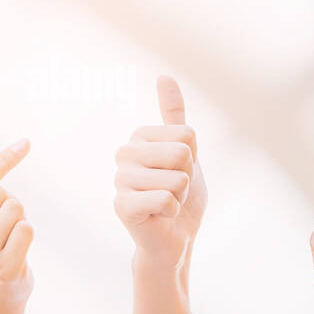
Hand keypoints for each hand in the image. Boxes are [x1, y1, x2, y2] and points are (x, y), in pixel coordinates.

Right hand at [0, 131, 33, 311]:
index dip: (4, 159)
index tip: (27, 142)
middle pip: (1, 193)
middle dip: (9, 204)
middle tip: (1, 229)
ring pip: (15, 209)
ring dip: (19, 220)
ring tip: (7, 241)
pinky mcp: (3, 268)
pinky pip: (27, 228)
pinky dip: (27, 234)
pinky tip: (16, 251)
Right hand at [113, 76, 205, 271]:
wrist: (174, 238)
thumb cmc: (180, 196)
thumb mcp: (186, 152)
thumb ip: (174, 116)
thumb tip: (164, 76)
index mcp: (139, 137)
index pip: (186, 135)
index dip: (192, 160)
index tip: (179, 172)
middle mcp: (124, 154)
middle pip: (181, 153)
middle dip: (187, 178)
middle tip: (174, 192)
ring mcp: (120, 180)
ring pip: (176, 179)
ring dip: (181, 197)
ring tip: (167, 204)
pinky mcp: (122, 206)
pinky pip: (166, 199)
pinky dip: (172, 212)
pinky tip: (159, 217)